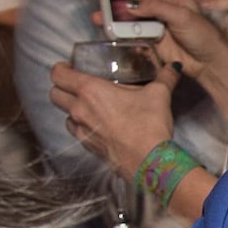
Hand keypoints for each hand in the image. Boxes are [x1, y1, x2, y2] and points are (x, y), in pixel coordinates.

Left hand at [50, 60, 177, 179]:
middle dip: (62, 87)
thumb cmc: (148, 126)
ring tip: (89, 105)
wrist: (149, 162)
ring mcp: (81, 130)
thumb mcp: (159, 94)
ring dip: (71, 108)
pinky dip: (82, 126)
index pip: (58, 74)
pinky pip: (76, 131)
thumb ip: (165, 77)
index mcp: (90, 90)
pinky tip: (99, 124)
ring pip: (64, 114)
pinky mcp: (87, 147)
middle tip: (77, 84)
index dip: (61, 68)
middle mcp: (80, 110)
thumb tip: (173, 67)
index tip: (70, 66)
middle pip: (54, 94)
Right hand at [104, 0, 227, 81]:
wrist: (208, 63)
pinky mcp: (148, 35)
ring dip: (110, 9)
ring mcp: (152, 18)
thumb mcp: (182, 15)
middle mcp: (158, 0)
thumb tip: (130, 4)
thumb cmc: (203, 34)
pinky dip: (116, 28)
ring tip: (97, 13)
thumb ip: (157, 7)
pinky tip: (104, 27)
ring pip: (126, 9)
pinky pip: (128, 29)